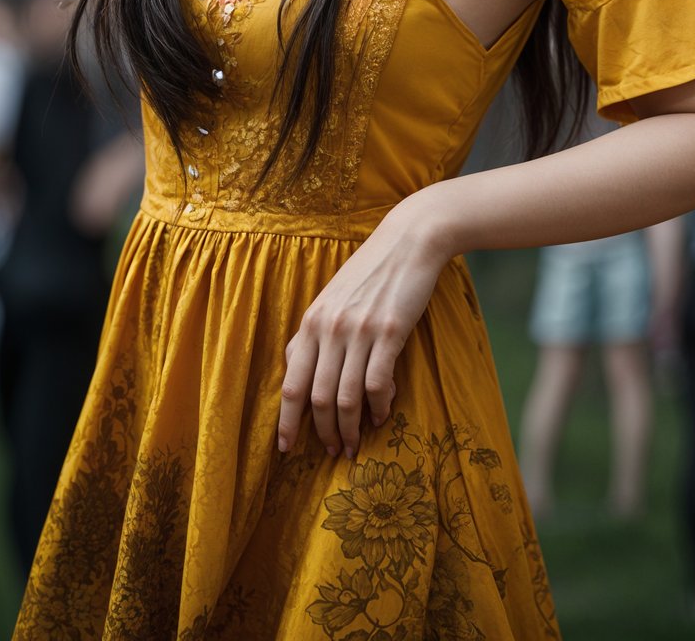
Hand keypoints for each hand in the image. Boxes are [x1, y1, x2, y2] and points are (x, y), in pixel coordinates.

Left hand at [277, 199, 448, 459]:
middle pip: (316, 397)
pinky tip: (382, 417)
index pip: (291, 383)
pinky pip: (378, 384)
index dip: (287, 421)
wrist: (408, 241)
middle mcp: (329, 329)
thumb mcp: (331, 298)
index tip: (286, 448)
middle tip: (334, 452)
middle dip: (323, 433)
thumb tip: (293, 365)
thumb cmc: (370, 271)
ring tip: (356, 446)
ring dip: (350, 429)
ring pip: (345, 397)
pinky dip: (379, 407)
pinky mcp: (390, 332)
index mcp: (311, 322)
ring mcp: (359, 331)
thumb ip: (313, 332)